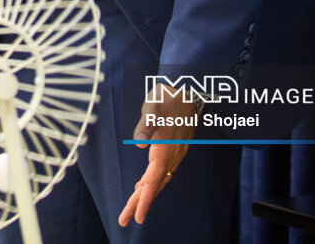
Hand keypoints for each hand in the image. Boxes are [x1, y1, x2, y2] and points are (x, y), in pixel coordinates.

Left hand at [117, 94, 196, 226]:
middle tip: (125, 220)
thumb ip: (147, 122)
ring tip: (130, 211)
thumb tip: (140, 141)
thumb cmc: (169, 98)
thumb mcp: (155, 103)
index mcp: (165, 146)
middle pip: (155, 185)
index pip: (155, 177)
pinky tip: (142, 189)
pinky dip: (151, 183)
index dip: (146, 197)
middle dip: (140, 204)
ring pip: (158, 181)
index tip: (138, 214)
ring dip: (144, 196)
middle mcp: (172, 155)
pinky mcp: (173, 153)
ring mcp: (174, 155)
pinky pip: (161, 173)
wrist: (189, 95)